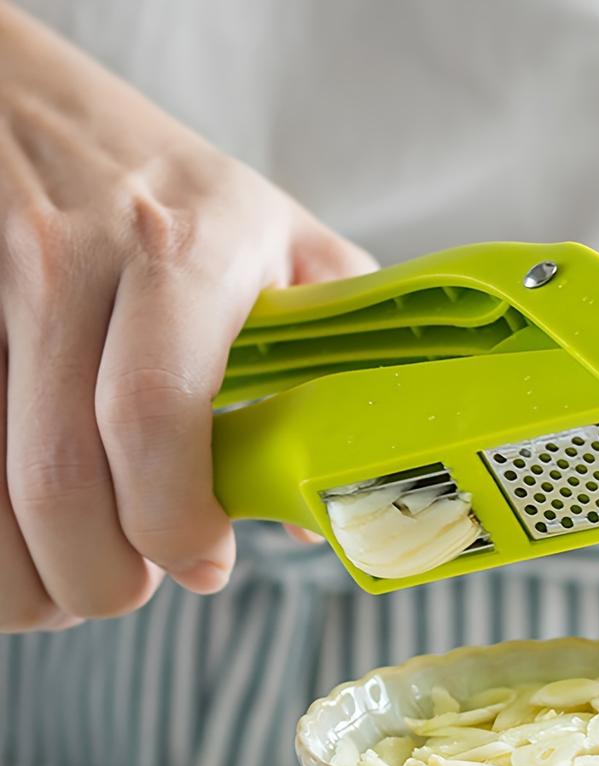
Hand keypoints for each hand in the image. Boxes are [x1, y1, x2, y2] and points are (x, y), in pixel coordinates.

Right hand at [0, 4, 374, 631]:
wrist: (35, 109)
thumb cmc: (173, 188)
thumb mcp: (280, 240)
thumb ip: (328, 357)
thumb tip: (319, 504)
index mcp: (184, 248)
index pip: (154, 412)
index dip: (175, 519)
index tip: (203, 562)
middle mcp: (67, 262)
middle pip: (56, 480)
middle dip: (102, 577)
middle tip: (132, 585)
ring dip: (31, 576)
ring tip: (75, 578)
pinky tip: (19, 542)